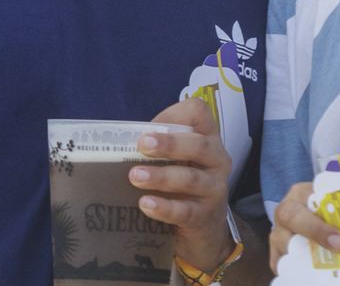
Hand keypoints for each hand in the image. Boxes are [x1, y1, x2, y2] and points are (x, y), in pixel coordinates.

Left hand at [131, 98, 234, 271]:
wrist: (205, 227)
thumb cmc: (184, 184)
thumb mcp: (180, 160)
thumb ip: (160, 147)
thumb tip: (122, 141)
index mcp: (208, 138)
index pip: (199, 113)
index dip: (175, 114)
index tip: (152, 127)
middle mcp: (217, 160)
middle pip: (199, 145)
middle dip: (169, 144)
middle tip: (142, 145)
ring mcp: (214, 188)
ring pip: (190, 178)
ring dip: (161, 176)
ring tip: (135, 177)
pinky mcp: (205, 216)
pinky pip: (185, 211)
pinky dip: (164, 207)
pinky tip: (146, 204)